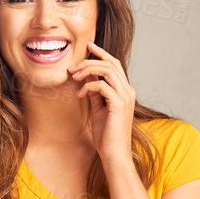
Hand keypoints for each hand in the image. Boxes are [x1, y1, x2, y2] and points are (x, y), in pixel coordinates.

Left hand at [69, 40, 135, 169]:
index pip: (115, 64)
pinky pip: (102, 85)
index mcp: (124, 90)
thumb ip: (95, 90)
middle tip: (71, 67)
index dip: (101, 52)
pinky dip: (87, 86)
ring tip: (73, 77)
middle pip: (110, 63)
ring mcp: (125, 97)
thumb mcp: (98, 106)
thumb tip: (87, 75)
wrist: (113, 153)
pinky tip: (79, 94)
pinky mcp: (119, 105)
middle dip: (89, 61)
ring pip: (107, 70)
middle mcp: (128, 91)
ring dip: (87, 69)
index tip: (88, 45)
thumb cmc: (105, 132)